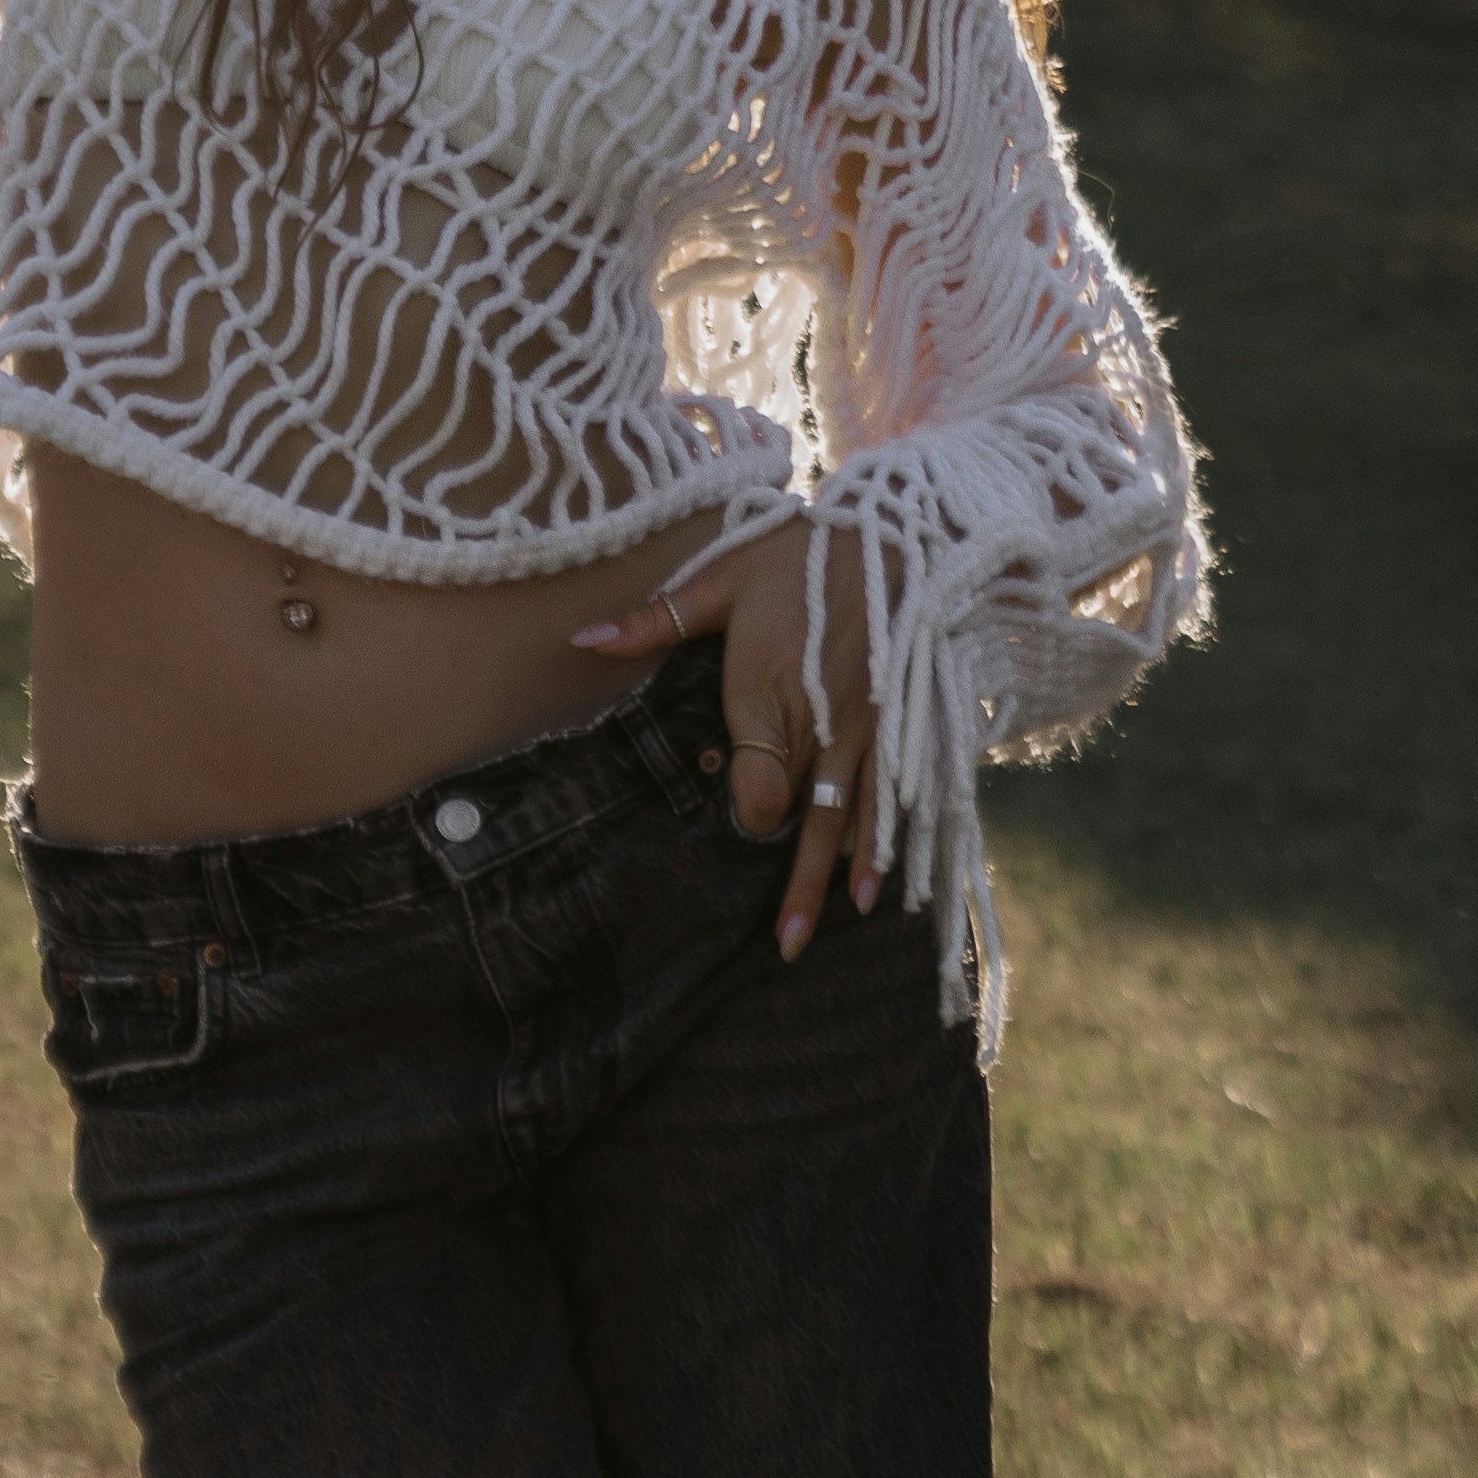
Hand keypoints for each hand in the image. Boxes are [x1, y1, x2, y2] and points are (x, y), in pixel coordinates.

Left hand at [569, 529, 872, 960]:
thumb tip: (583, 641)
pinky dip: (881, 842)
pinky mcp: (894, 725)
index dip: (747, 813)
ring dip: (834, 879)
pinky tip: (872, 886)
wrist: (891, 530)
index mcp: (768, 696)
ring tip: (817, 931)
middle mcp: (819, 726)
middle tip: (782, 947)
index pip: (757, 791)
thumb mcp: (720, 577)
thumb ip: (656, 620)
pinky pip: (888, 796)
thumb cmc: (796, 553)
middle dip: (791, 882)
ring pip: (849, 821)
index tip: (738, 815)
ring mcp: (863, 731)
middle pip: (803, 821)